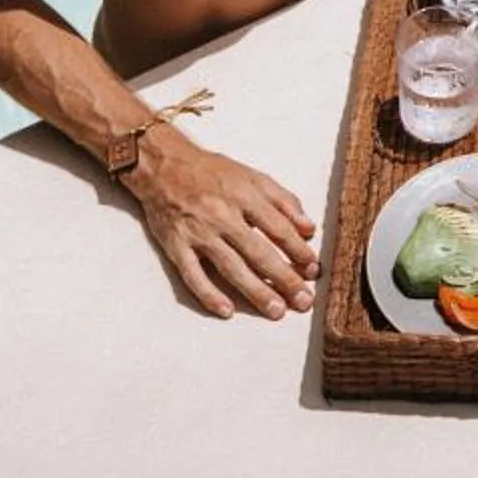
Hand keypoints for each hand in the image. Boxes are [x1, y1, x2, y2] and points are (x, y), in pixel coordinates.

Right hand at [121, 129, 320, 320]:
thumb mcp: (252, 176)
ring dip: (255, 291)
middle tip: (303, 300)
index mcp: (244, 195)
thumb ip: (283, 200)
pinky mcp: (176, 246)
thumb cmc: (212, 173)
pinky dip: (209, 294)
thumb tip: (308, 228)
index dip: (298, 250)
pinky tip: (227, 310)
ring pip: (230, 267)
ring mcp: (198, 233)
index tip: (313, 269)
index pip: (278, 228)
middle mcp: (223, 215)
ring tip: (276, 310)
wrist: (164, 166)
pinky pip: (193, 275)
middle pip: (258, 252)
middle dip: (284, 278)